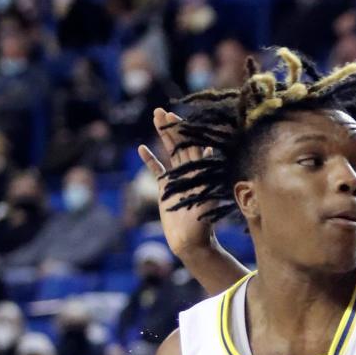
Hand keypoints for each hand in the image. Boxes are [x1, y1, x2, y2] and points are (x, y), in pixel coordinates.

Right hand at [137, 108, 215, 259]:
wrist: (192, 242)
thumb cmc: (203, 227)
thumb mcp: (207, 203)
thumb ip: (207, 183)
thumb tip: (214, 164)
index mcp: (201, 175)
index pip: (194, 148)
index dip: (185, 133)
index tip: (177, 118)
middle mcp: (191, 174)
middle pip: (181, 145)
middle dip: (172, 128)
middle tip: (161, 111)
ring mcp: (178, 179)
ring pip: (170, 153)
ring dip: (163, 136)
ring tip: (156, 118)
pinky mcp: (166, 189)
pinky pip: (157, 171)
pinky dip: (151, 160)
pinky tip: (142, 148)